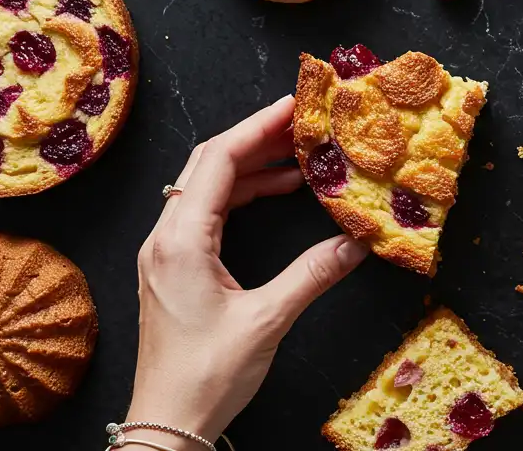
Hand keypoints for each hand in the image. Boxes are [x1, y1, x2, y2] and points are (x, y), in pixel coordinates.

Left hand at [124, 95, 367, 447]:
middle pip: (208, 163)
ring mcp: (166, 252)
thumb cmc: (205, 377)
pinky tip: (275, 194)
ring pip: (206, 185)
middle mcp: (166, 237)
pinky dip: (242, 193)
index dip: (258, 125)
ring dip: (251, 165)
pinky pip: (207, 211)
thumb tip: (357, 241)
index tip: (295, 104)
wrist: (167, 423)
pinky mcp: (173, 268)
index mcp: (181, 240)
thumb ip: (313, 274)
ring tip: (299, 155)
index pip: (219, 159)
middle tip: (302, 121)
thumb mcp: (267, 321)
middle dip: (256, 136)